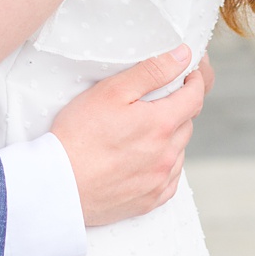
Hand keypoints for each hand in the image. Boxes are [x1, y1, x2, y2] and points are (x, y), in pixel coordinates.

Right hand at [50, 46, 209, 225]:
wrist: (60, 184)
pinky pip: (170, 178)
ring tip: (142, 132)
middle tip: (155, 102)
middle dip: (177, 109)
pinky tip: (142, 160)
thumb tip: (182, 56)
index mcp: (161, 124)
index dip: (194, 81)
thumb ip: (150, 72)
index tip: (187, 75)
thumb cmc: (79, 134)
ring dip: (169, 138)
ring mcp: (161, 179)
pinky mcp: (151, 199)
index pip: (194, 97)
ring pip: (178, 151)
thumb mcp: (110, 92)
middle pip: (186, 124)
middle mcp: (168, 154)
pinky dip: (163, 165)